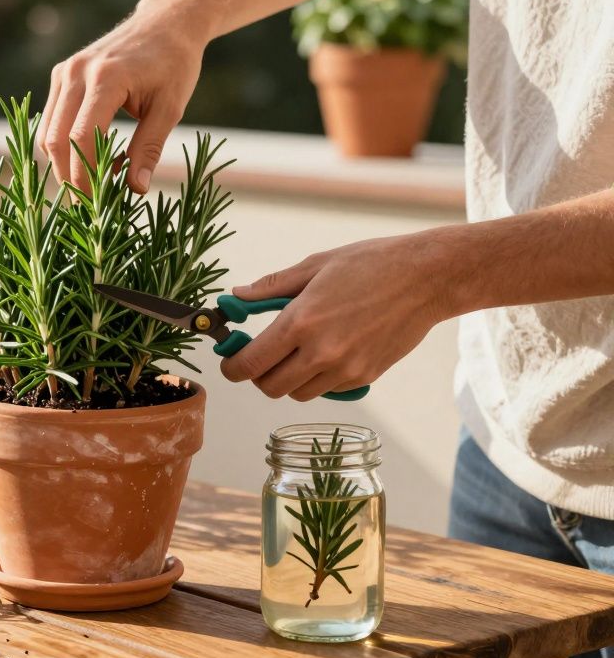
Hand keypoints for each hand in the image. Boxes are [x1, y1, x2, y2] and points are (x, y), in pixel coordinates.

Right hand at [38, 0, 207, 193]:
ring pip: (48, 132)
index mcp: (106, 78)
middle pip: (56, 139)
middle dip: (69, 177)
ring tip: (88, 187)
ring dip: (63, 164)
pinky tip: (88, 159)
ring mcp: (64, 72)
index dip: (84, 177)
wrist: (165, 23)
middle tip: (87, 207)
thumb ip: (148, 148)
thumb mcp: (170, 108)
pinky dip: (64, 145)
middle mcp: (76, 73)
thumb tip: (135, 189)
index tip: (95, 207)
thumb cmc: (174, 64)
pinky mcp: (60, 75)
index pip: (82, 138)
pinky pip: (52, 120)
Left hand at [219, 234, 453, 400]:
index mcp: (301, 322)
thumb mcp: (315, 265)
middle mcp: (320, 352)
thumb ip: (271, 287)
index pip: (250, 362)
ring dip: (288, 379)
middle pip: (269, 387)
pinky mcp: (365, 377)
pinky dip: (317, 380)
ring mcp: (345, 369)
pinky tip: (325, 354)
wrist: (426, 279)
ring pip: (298, 394)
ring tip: (295, 353)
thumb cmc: (370, 264)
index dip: (232, 367)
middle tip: (261, 356)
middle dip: (258, 375)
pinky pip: (327, 390)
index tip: (230, 361)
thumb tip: (236, 296)